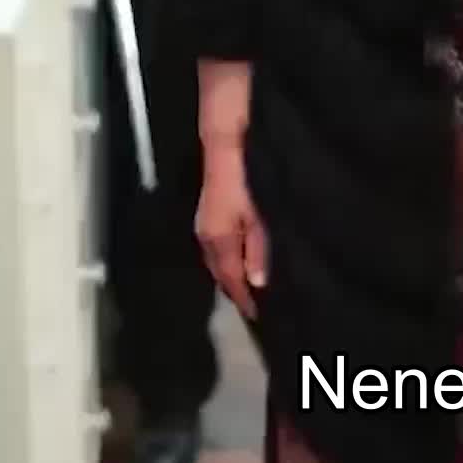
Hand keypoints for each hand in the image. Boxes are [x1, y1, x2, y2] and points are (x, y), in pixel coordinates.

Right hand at [195, 141, 268, 319]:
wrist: (225, 148)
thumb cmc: (247, 181)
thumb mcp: (259, 216)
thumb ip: (258, 249)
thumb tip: (257, 282)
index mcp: (219, 240)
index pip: (230, 279)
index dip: (242, 298)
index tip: (256, 315)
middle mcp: (206, 237)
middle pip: (219, 273)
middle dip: (234, 290)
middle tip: (253, 305)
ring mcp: (203, 225)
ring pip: (215, 261)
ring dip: (229, 275)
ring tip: (247, 288)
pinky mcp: (206, 216)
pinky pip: (215, 249)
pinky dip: (225, 260)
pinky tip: (237, 261)